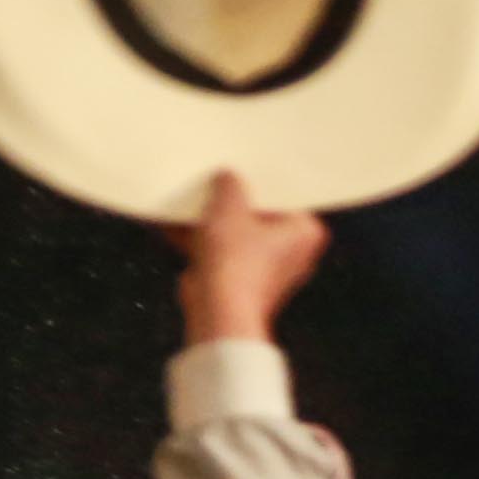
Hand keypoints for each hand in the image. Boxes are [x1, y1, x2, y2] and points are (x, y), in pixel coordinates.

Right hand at [183, 172, 327, 345]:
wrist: (217, 312)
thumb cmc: (235, 263)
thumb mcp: (229, 205)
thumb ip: (230, 184)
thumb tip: (227, 178)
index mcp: (305, 232)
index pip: (285, 195)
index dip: (260, 180)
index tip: (243, 166)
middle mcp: (293, 254)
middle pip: (259, 215)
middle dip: (231, 202)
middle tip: (213, 180)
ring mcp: (267, 271)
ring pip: (236, 235)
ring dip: (210, 221)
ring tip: (189, 202)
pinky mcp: (242, 283)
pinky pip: (221, 254)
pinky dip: (199, 241)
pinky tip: (173, 224)